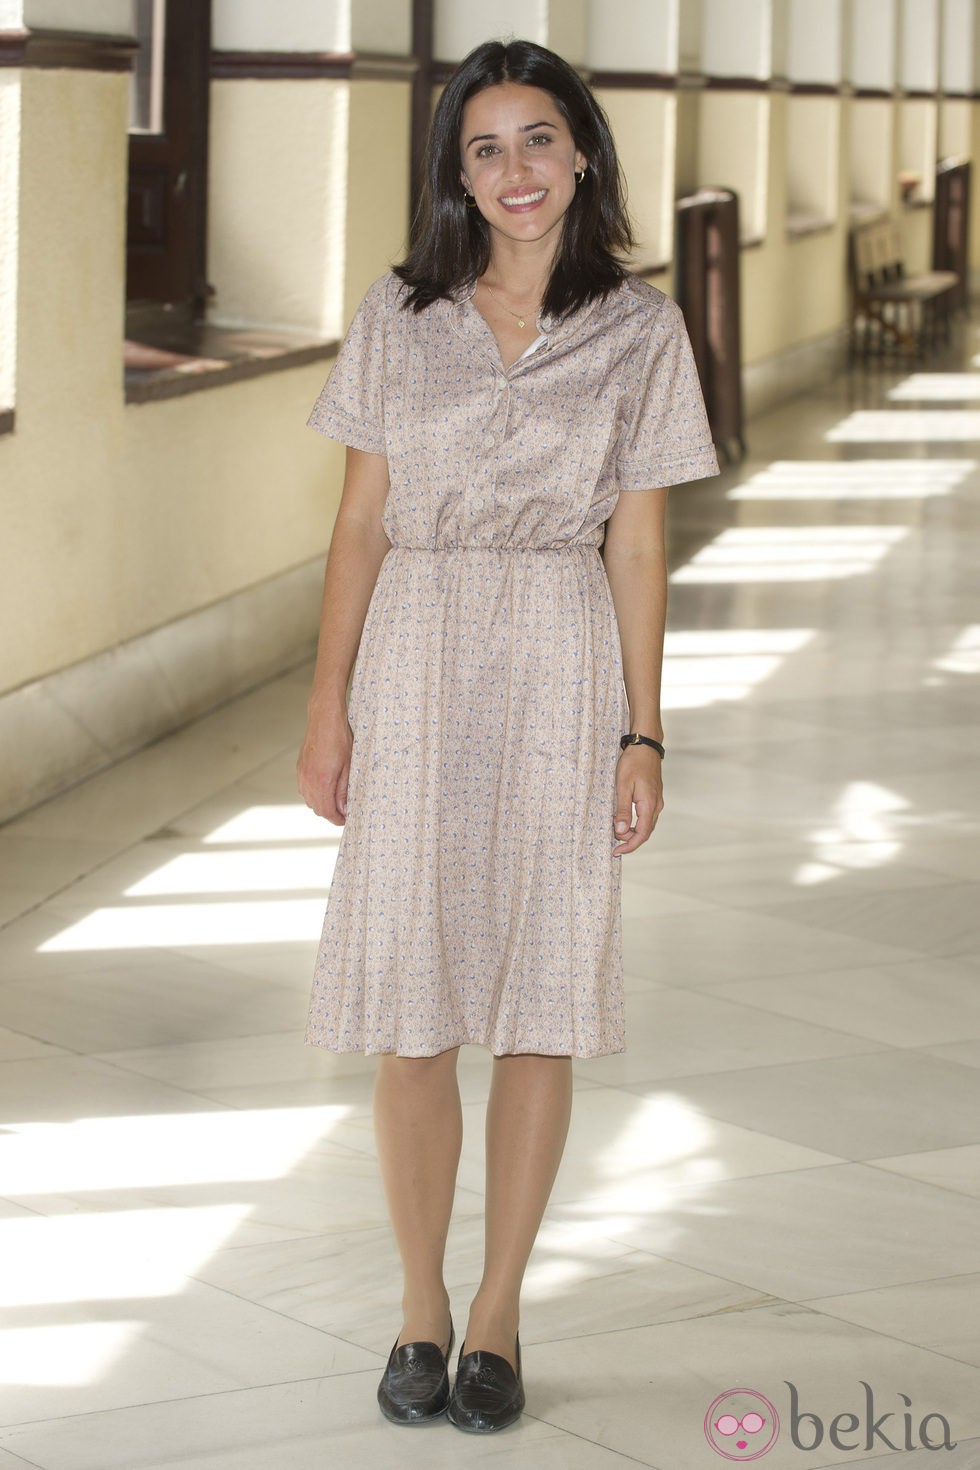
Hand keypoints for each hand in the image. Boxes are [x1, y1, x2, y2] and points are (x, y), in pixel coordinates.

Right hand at [296, 705, 352, 824]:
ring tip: (336, 800)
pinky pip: (304, 790)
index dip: (337, 819)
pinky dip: (314, 794)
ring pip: (309, 801)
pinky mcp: (299, 768)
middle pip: (317, 809)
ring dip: (322, 804)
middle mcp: (308, 780)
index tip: (346, 819)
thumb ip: (344, 790)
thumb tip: (343, 809)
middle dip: (330, 813)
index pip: (327, 812)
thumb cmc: (340, 739)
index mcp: (322, 781)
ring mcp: (302, 774)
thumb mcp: (349, 766)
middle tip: (344, 811)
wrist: (324, 719)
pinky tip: (325, 788)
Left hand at [612, 745, 663, 854]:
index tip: (617, 851)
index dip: (629, 846)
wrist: (645, 745)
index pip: (641, 834)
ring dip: (632, 832)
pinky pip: (646, 816)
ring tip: (616, 831)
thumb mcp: (623, 786)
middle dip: (630, 840)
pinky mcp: (654, 796)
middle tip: (613, 843)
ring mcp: (657, 801)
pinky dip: (636, 823)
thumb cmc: (633, 763)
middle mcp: (656, 805)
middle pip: (645, 832)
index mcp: (649, 805)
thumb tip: (620, 831)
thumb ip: (622, 810)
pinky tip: (624, 820)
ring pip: (646, 825)